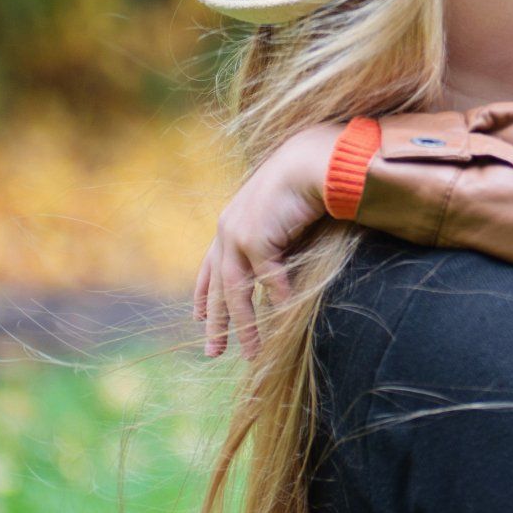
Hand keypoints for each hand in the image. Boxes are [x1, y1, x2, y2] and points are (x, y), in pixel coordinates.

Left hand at [193, 121, 341, 358]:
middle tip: (213, 352)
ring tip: (251, 351)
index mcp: (231, 224)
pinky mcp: (255, 237)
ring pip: (237, 290)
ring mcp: (238, 234)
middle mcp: (228, 231)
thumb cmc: (305, 182)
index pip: (211, 267)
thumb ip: (276, 241)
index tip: (199, 317)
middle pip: (219, 287)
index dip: (204, 294)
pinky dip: (277, 298)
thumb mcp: (283, 216)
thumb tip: (281, 266)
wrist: (313, 160)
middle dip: (217, 322)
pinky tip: (283, 317)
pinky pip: (267, 278)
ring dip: (244, 324)